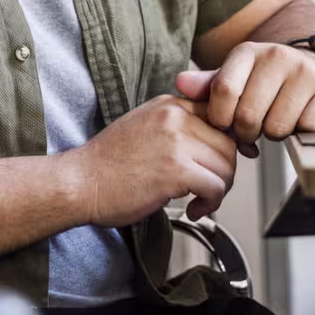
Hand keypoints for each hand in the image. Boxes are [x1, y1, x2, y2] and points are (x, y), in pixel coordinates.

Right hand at [64, 95, 239, 224]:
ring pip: (226, 167)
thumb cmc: (108, 163)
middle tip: (209, 189)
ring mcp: (175, 142)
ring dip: (219, 190)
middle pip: (228, 143)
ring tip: (199, 201)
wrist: (80, 182)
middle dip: (225, 171)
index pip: (219, 114)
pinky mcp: (175, 170)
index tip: (233, 156)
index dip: (232, 139)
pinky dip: (210, 204)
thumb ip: (177, 127)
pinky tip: (193, 209)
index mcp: (169, 105)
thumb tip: (216, 141)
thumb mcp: (145, 126)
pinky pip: (215, 187)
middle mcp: (174, 117)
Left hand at [175, 41, 314, 157]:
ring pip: (277, 127)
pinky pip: (306, 128)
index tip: (226, 124)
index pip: (223, 90)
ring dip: (274, 134)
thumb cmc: (269, 82)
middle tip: (254, 128)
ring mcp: (307, 71)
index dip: (221, 118)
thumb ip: (208, 85)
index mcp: (248, 52)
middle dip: (247, 132)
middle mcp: (278, 55)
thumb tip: (181, 83)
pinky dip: (300, 131)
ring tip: (276, 120)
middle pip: (248, 115)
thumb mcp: (236, 79)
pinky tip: (299, 118)